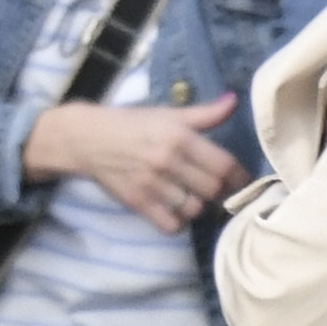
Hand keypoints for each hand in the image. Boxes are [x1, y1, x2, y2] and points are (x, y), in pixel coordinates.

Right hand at [23, 92, 250, 232]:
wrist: (85, 139)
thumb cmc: (130, 124)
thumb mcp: (167, 114)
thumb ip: (203, 114)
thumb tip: (234, 101)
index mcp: (179, 136)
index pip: (223, 164)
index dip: (239, 176)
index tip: (240, 180)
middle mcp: (167, 160)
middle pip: (212, 189)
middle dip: (219, 192)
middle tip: (216, 190)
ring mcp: (151, 184)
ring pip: (193, 209)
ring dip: (197, 206)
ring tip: (193, 198)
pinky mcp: (137, 202)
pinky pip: (170, 224)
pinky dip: (177, 222)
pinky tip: (174, 211)